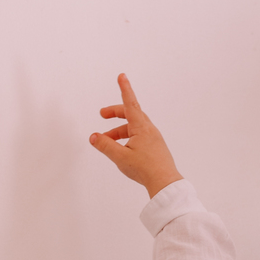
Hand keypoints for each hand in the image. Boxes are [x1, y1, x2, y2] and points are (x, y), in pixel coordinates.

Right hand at [89, 75, 182, 198]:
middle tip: (102, 114)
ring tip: (106, 141)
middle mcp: (149, 129)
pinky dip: (127, 138)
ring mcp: (153, 138)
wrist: (165, 182)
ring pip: (133, 127)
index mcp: (141, 127)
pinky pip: (138, 136)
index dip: (125, 89)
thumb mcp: (120, 157)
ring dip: (119, 130)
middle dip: (115, 113)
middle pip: (130, 114)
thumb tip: (94, 137)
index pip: (130, 103)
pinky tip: (121, 150)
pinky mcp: (155, 147)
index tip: (122, 76)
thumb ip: (105, 146)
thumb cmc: (145, 169)